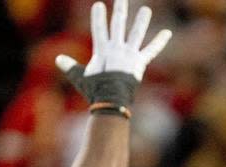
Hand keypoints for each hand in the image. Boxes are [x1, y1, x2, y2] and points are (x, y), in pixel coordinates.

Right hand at [55, 0, 171, 106]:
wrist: (111, 99)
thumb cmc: (94, 90)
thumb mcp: (79, 77)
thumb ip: (70, 66)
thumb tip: (58, 59)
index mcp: (102, 50)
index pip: (99, 28)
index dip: (98, 16)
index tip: (99, 5)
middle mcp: (116, 48)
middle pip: (118, 25)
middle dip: (120, 10)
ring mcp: (129, 54)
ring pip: (136, 34)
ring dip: (141, 21)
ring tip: (146, 10)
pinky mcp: (139, 63)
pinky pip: (151, 50)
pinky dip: (160, 41)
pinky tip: (168, 32)